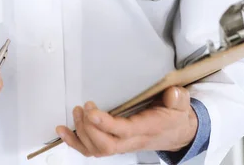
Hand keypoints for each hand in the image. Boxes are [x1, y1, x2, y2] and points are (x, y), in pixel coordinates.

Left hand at [55, 86, 197, 156]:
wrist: (176, 132)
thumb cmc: (173, 116)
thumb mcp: (180, 104)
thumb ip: (177, 98)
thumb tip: (173, 93)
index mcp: (146, 129)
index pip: (124, 131)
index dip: (106, 124)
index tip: (92, 111)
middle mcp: (132, 140)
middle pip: (106, 144)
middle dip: (89, 128)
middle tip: (83, 107)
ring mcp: (121, 145)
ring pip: (96, 149)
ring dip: (81, 132)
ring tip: (76, 111)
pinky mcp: (114, 143)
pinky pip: (91, 149)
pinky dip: (75, 142)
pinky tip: (63, 131)